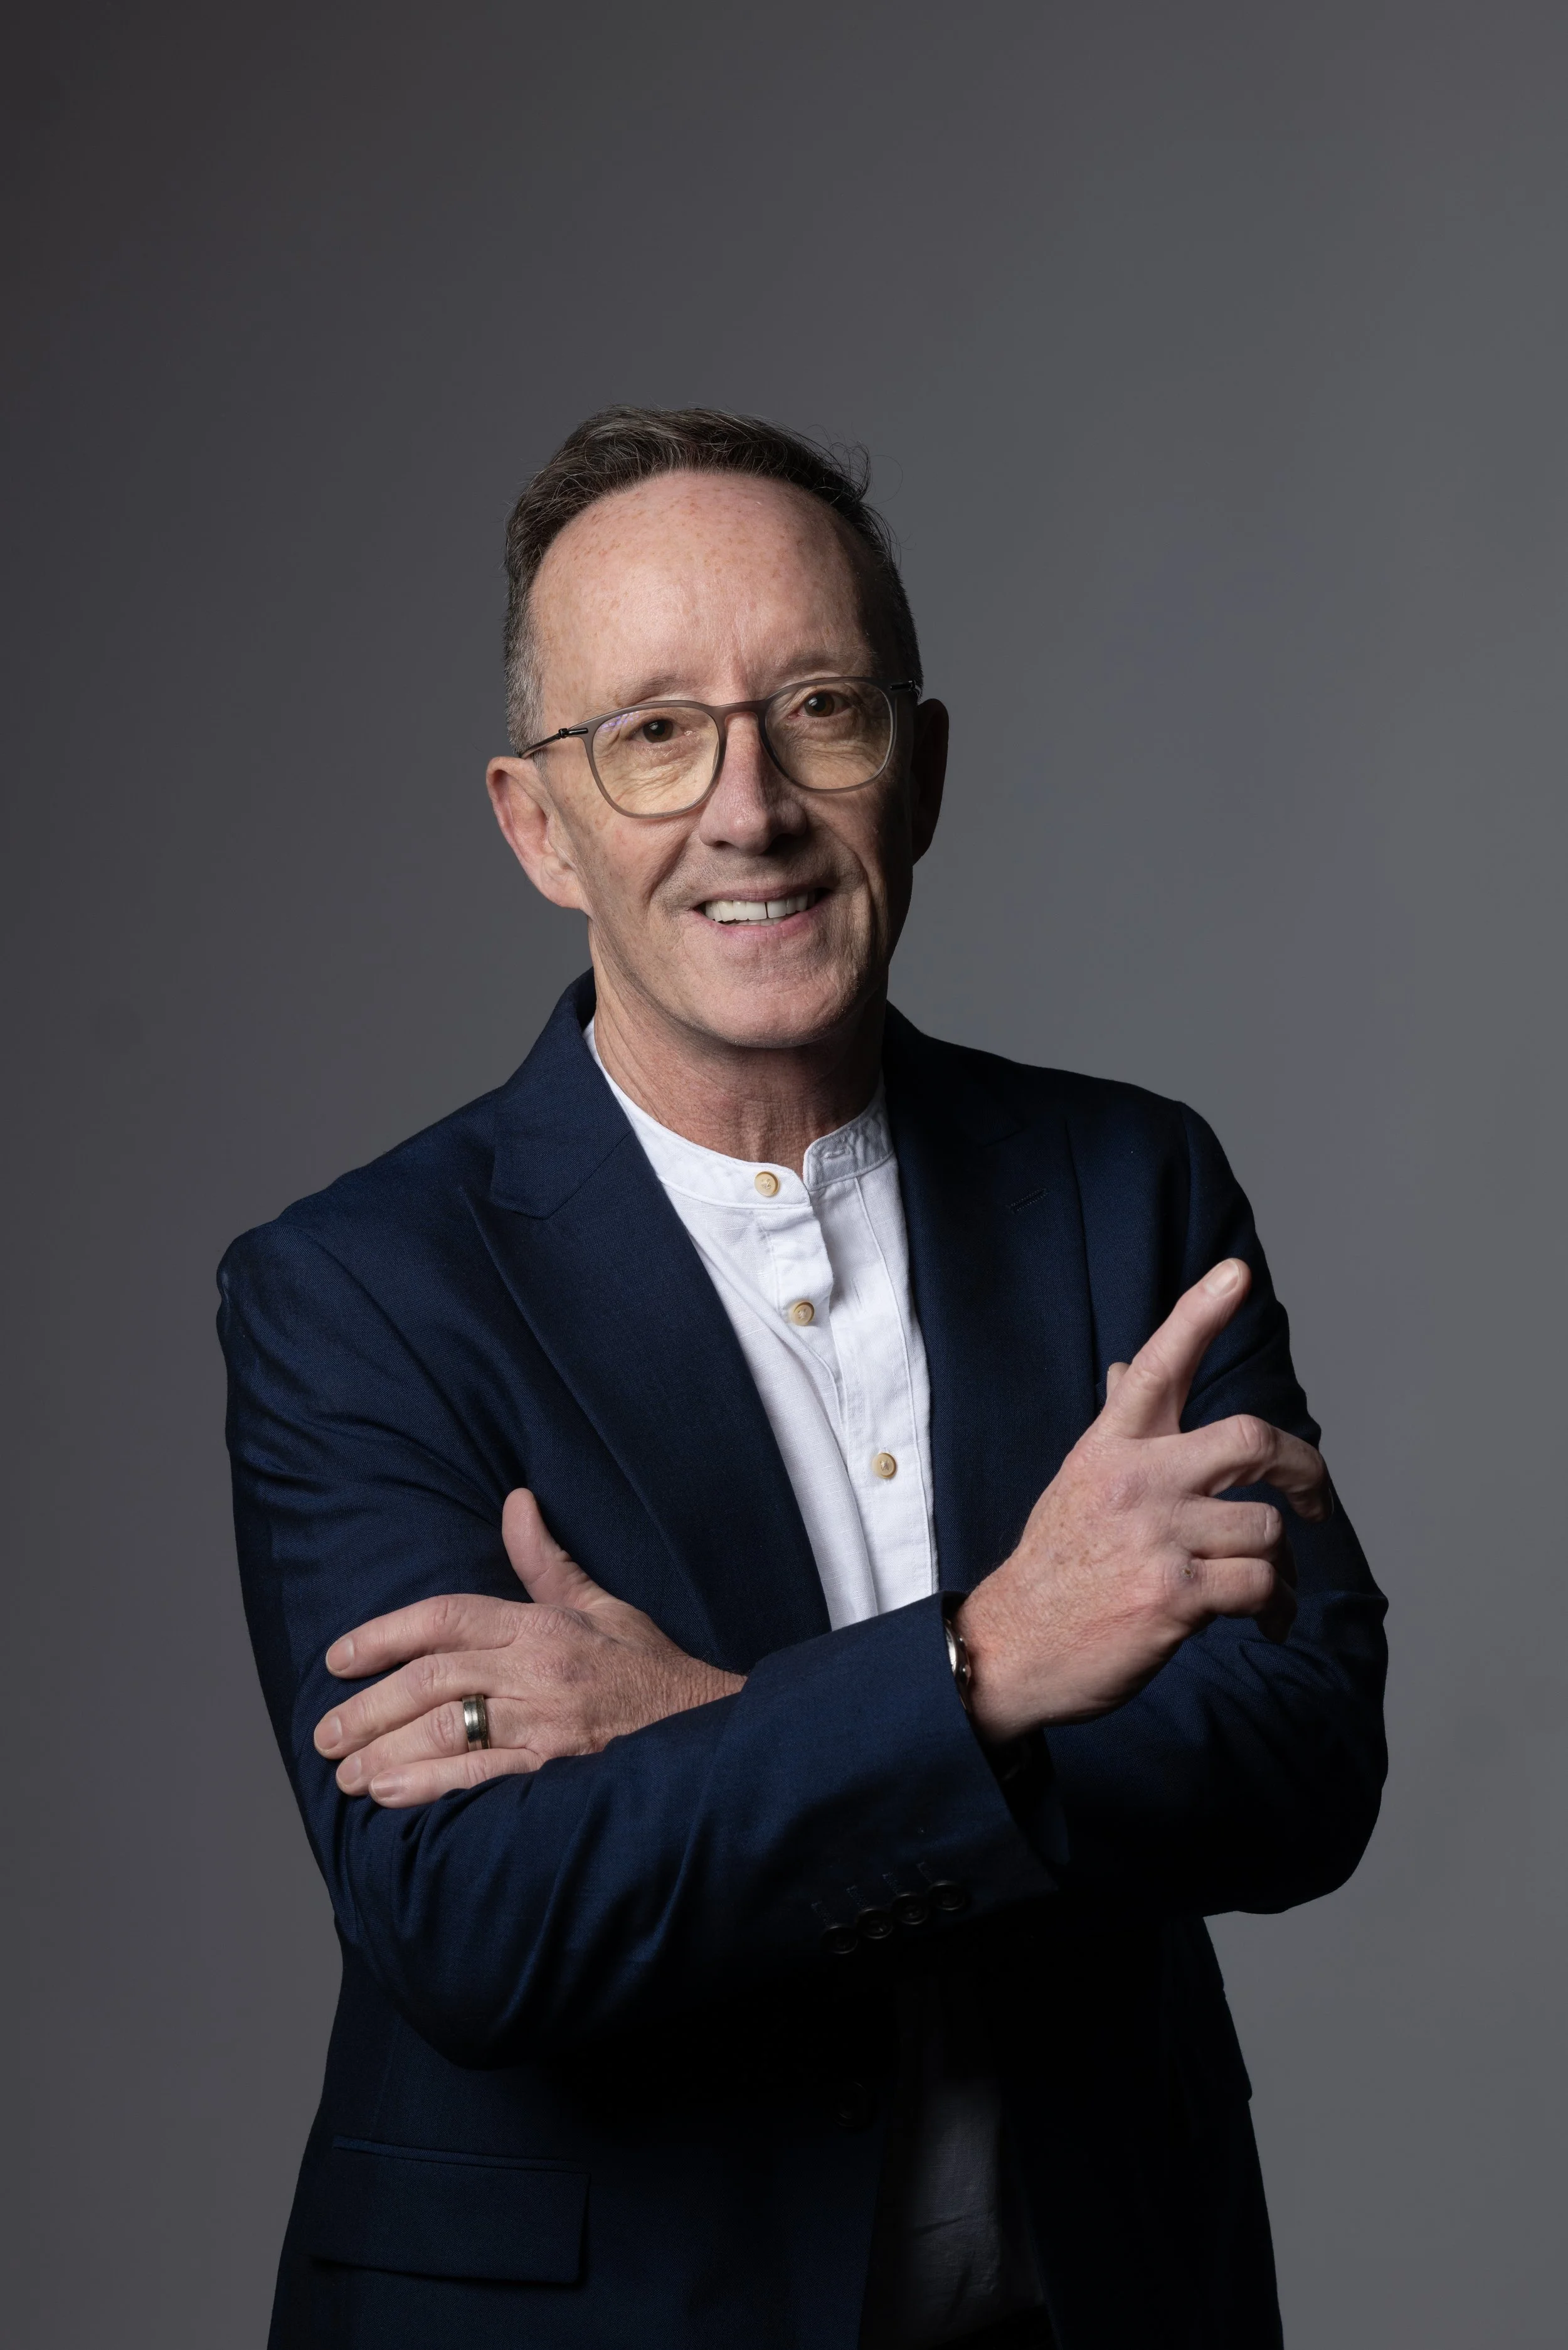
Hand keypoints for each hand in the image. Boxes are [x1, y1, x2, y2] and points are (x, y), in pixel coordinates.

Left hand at [313, 1489, 744, 1806]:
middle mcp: (539, 1669)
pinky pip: (483, 1778)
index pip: (447, 1617)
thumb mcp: (601, 1605)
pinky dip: (431, 1788)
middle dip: (369, 1706)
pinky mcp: (558, 1771)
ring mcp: (548, 1723)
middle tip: (325, 1734)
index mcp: (542, 1625)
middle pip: (433, 1678)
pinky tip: (392, 1797)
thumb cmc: (648, 1669)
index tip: (337, 1659)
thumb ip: (547, 1563)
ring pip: (447, 1729)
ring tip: (347, 1773)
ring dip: (386, 1752)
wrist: (710, 1730)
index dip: (385, 1634)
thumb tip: (516, 1502)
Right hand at [956, 1258, 1330, 1741]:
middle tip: (1314, 1497)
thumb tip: (1123, 1371)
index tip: (1236, 1274)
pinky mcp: (1174, 1596)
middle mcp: (1135, 1481)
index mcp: (1111, 1447)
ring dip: (1279, 1565)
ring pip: (1266, 1528)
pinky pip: (1261, 1585)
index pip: (1157, 1365)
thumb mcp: (1079, 1484)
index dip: (1199, 1314)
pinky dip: (1277, 1606)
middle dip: (1304, 1469)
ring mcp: (1155, 1537)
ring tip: (1262, 1586)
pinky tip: (1264, 1618)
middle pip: (1250, 1442)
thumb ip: (1118, 1431)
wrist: (1012, 1647)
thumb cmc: (1057, 1564)